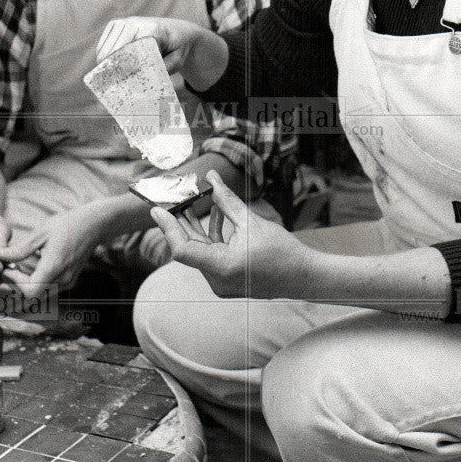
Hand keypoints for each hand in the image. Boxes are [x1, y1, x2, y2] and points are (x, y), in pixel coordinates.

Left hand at [0, 205, 105, 293]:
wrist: (94, 225)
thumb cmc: (67, 224)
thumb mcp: (41, 232)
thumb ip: (20, 249)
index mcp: (55, 266)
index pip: (30, 291)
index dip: (15, 283)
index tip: (7, 268)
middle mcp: (63, 278)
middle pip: (33, 295)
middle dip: (17, 284)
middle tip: (8, 267)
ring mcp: (68, 281)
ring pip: (40, 293)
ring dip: (26, 283)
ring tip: (19, 266)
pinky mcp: (70, 281)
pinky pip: (48, 288)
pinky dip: (37, 281)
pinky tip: (33, 266)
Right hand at [95, 17, 226, 89]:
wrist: (177, 32)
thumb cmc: (177, 50)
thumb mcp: (177, 62)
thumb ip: (162, 69)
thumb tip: (141, 78)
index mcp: (152, 30)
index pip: (129, 49)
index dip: (122, 67)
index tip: (121, 82)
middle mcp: (135, 22)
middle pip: (114, 49)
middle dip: (111, 68)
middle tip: (112, 85)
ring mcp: (123, 22)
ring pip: (105, 47)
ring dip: (105, 64)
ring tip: (109, 79)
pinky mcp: (115, 25)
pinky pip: (103, 44)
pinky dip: (104, 57)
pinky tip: (109, 68)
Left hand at [150, 171, 312, 299]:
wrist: (303, 277)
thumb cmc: (282, 251)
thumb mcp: (252, 222)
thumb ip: (227, 200)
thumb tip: (211, 178)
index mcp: (222, 267)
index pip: (182, 249)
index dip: (168, 227)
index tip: (156, 209)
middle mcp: (217, 280)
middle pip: (189, 248)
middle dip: (180, 223)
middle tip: (169, 200)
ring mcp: (221, 283)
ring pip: (199, 251)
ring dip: (195, 228)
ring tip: (189, 204)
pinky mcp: (226, 280)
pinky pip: (211, 256)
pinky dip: (210, 237)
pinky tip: (214, 216)